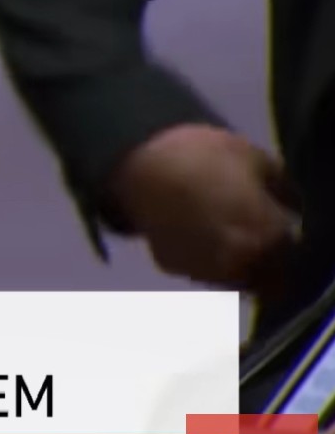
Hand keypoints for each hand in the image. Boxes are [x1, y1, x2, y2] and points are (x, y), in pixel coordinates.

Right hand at [107, 124, 299, 291]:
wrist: (141, 163)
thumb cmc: (206, 155)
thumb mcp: (258, 158)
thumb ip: (282, 190)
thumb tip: (292, 207)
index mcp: (268, 236)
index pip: (292, 259)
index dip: (287, 244)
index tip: (279, 229)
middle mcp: (240, 263)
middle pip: (265, 277)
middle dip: (263, 260)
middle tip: (253, 234)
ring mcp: (204, 270)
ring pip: (231, 277)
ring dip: (233, 261)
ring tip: (220, 231)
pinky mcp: (172, 266)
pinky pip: (198, 268)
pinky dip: (202, 256)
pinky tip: (193, 230)